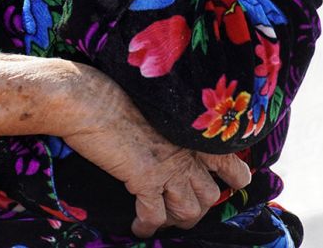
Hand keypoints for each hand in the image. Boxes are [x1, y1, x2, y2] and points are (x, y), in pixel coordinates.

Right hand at [60, 68, 250, 236]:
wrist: (89, 99)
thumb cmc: (111, 96)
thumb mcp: (151, 108)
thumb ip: (166, 128)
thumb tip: (163, 141)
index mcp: (190, 132)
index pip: (228, 161)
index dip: (233, 178)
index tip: (228, 185)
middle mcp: (185, 152)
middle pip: (209, 195)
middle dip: (197, 208)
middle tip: (179, 209)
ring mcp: (168, 167)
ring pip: (189, 211)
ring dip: (176, 221)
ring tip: (161, 222)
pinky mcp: (145, 179)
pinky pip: (155, 215)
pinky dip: (147, 225)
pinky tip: (138, 226)